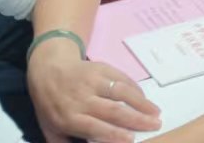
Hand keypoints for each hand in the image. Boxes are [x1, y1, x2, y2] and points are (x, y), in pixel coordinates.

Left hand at [28, 42, 160, 142]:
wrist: (47, 70)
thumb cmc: (51, 106)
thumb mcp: (51, 130)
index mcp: (68, 117)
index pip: (94, 127)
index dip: (113, 133)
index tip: (132, 139)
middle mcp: (82, 98)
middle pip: (112, 110)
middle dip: (136, 119)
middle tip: (155, 125)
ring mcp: (92, 81)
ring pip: (120, 91)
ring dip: (141, 102)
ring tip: (156, 112)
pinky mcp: (100, 67)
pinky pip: (121, 77)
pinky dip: (135, 88)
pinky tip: (144, 98)